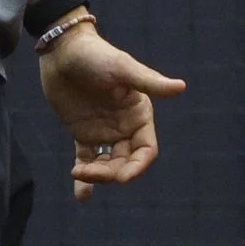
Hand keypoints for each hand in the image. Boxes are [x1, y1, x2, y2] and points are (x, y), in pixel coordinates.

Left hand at [39, 24, 188, 199]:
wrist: (63, 49)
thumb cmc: (97, 55)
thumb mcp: (123, 69)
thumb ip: (150, 82)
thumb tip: (180, 87)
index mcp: (140, 114)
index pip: (146, 150)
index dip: (137, 166)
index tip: (122, 177)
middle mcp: (125, 126)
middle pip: (125, 162)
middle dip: (111, 173)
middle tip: (88, 172)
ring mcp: (104, 132)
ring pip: (107, 165)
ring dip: (96, 176)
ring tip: (79, 174)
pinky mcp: (83, 133)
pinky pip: (87, 160)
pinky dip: (84, 178)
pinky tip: (82, 196)